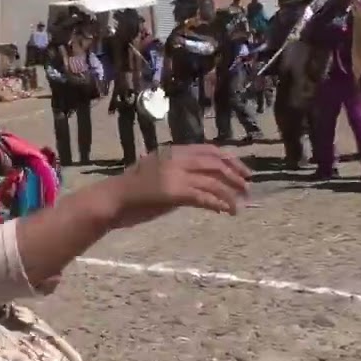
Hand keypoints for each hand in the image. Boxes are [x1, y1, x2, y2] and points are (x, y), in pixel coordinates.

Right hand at [112, 145, 250, 223]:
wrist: (112, 200)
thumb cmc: (132, 191)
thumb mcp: (157, 173)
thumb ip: (178, 173)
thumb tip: (202, 183)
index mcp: (173, 151)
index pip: (209, 150)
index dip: (230, 160)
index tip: (244, 170)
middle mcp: (176, 159)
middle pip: (215, 163)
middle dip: (235, 175)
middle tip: (247, 187)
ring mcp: (175, 175)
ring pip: (212, 182)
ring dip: (230, 193)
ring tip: (239, 205)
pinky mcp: (173, 193)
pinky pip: (203, 197)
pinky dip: (218, 204)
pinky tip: (225, 211)